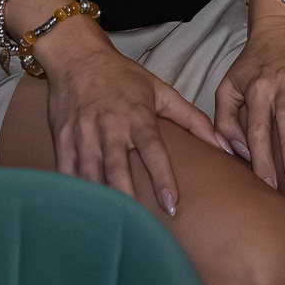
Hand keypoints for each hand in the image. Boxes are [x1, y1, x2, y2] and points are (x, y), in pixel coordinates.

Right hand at [40, 23, 232, 215]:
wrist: (79, 58)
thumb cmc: (124, 77)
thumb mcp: (161, 91)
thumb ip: (192, 118)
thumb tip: (221, 142)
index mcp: (137, 116)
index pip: (153, 150)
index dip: (163, 178)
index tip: (172, 203)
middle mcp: (110, 126)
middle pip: (118, 168)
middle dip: (128, 198)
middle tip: (141, 226)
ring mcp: (83, 134)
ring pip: (91, 174)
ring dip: (102, 199)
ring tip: (114, 225)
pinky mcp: (63, 139)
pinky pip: (67, 171)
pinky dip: (74, 191)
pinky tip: (83, 210)